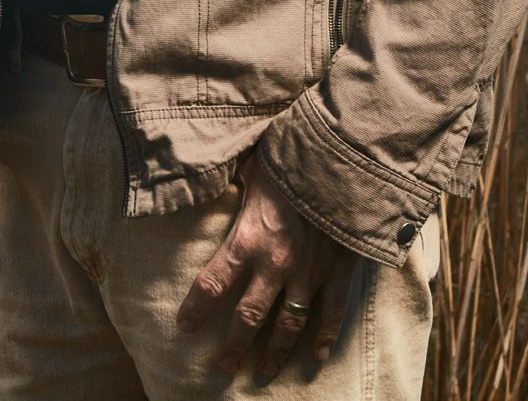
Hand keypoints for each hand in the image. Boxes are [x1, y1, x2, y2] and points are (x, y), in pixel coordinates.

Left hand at [177, 154, 359, 377]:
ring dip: (276, 350)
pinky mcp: (338, 272)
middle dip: (235, 344)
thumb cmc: (294, 157)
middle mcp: (275, 264)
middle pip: (249, 316)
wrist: (343, 159)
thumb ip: (237, 177)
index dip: (196, 309)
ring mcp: (309, 273)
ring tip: (265, 370)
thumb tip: (216, 166)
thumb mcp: (255, 165)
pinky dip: (325, 337)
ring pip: (288, 324)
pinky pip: (331, 314)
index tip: (184, 327)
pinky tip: (317, 355)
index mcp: (248, 238)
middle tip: (225, 366)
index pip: (212, 283)